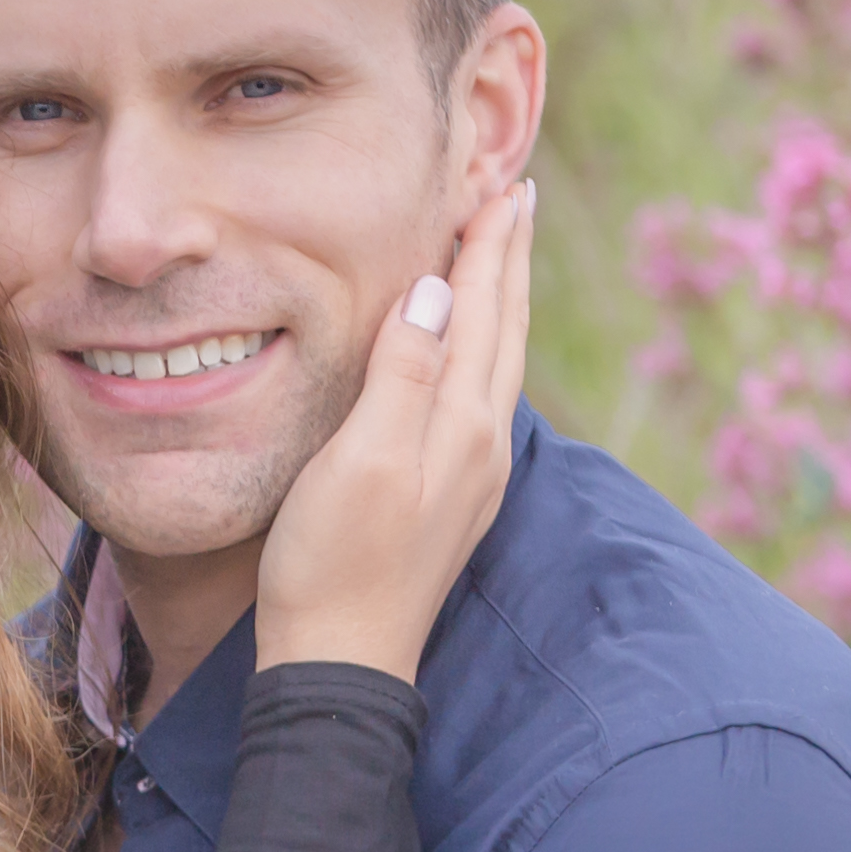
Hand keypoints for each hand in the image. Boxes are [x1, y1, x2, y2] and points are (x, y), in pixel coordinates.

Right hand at [254, 180, 537, 679]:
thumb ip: (400, 375)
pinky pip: (476, 397)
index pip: (481, 312)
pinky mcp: (447, 499)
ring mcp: (468, 476)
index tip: (505, 185)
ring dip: (499, 302)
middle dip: (507, 261)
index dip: (488, 247)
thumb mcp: (359, 462)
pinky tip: (465, 353)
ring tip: (497, 257)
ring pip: (495, 364)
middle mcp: (479, 445)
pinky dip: (477, 350)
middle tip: (517, 197)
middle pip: (503, 331)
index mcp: (461, 426)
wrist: (341, 666)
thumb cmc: (333, 566)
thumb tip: (432, 293)